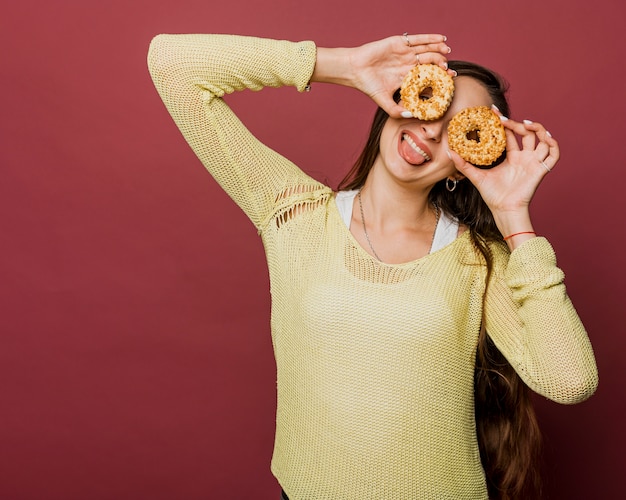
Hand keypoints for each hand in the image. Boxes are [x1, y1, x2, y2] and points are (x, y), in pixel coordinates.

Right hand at [312, 34, 451, 117]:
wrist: (355, 70)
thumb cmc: (368, 86)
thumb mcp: (384, 102)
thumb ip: (397, 111)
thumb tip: (412, 116)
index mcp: (406, 77)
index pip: (427, 76)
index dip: (439, 78)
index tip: (449, 81)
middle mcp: (407, 64)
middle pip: (430, 62)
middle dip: (441, 65)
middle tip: (448, 69)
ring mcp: (404, 53)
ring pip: (426, 49)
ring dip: (439, 50)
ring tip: (447, 52)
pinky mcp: (400, 43)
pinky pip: (418, 39)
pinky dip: (430, 38)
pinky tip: (441, 39)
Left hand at [448, 109, 558, 240]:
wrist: (503, 209)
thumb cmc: (492, 196)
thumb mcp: (476, 176)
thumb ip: (464, 164)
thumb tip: (449, 151)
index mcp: (512, 157)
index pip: (511, 134)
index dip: (505, 122)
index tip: (494, 112)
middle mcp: (524, 158)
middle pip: (527, 134)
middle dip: (518, 124)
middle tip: (504, 120)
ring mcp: (534, 163)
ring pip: (544, 140)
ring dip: (538, 129)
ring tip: (526, 125)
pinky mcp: (541, 170)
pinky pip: (554, 154)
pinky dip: (553, 144)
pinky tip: (544, 137)